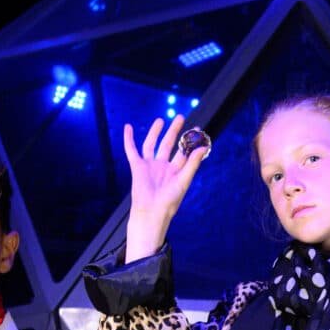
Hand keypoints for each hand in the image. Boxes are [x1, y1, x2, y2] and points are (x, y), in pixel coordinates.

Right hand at [122, 114, 209, 260]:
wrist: (151, 212)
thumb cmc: (169, 202)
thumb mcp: (183, 181)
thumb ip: (192, 164)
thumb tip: (202, 148)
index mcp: (176, 171)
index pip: (184, 152)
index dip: (190, 141)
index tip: (198, 128)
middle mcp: (163, 167)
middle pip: (169, 144)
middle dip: (174, 131)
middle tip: (180, 117)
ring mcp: (150, 166)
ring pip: (152, 144)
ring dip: (155, 132)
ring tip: (160, 120)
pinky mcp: (137, 167)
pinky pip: (132, 150)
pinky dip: (129, 139)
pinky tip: (128, 128)